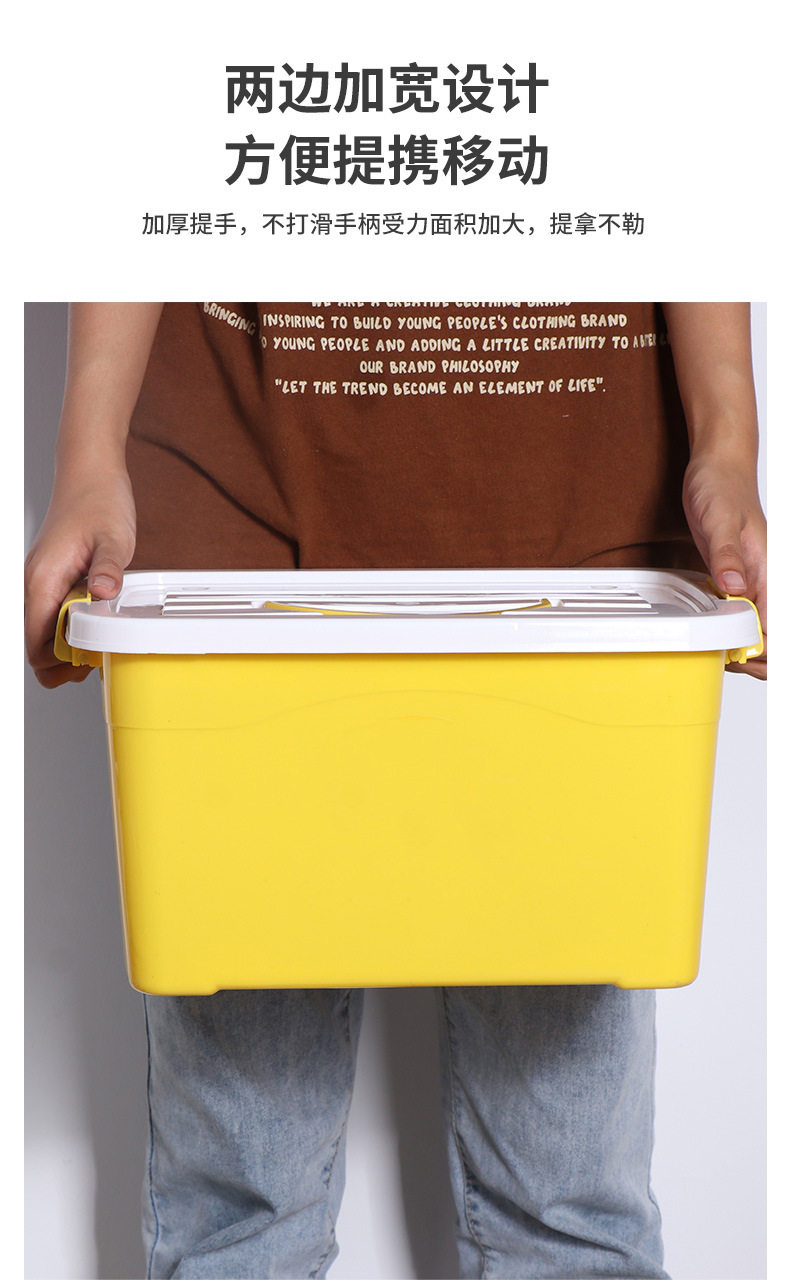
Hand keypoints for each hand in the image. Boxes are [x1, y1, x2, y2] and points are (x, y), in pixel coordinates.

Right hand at [24, 466, 135, 687]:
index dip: (60, 663)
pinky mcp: (51, 579)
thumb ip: (108, 569)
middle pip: (36, 646)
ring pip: (43, 632)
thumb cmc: (99, 500)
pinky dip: (71, 627)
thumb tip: (103, 593)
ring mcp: (40, 582)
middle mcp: (34, 585)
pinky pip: (53, 615)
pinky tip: (96, 620)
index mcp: (42, 581)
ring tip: (100, 641)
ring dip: (69, 645)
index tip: (90, 660)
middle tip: (98, 656)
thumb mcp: (114, 537)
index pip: (35, 645)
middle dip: (64, 661)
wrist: (90, 473)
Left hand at [682, 453, 766, 678]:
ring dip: (744, 648)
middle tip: (727, 660)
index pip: (778, 627)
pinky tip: (716, 635)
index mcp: (771, 572)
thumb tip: (733, 588)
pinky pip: (742, 615)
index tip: (737, 656)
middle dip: (757, 659)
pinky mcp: (736, 580)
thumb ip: (726, 556)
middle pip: (774, 636)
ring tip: (721, 654)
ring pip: (759, 630)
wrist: (716, 468)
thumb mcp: (718, 520)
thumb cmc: (721, 487)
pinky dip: (732, 631)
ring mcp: (752, 582)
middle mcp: (766, 581)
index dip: (762, 650)